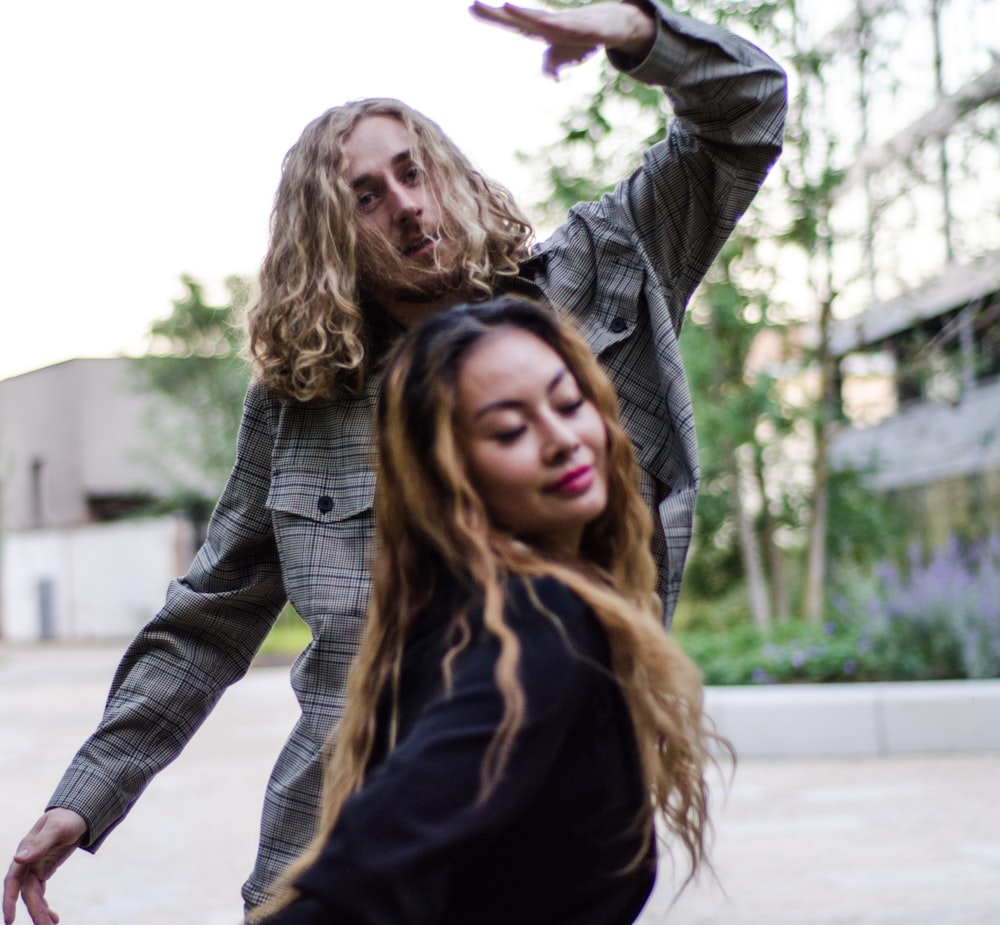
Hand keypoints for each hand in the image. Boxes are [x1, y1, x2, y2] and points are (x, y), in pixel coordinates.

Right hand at [3, 810, 86, 924]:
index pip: (13, 881)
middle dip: (34, 911)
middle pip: (27, 893)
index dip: (9, 901)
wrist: (78, 812)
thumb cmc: (68, 817)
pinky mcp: (44, 870)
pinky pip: (41, 892)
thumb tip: (17, 858)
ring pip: (34, 895)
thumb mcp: (57, 828)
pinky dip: (45, 905)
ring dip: (41, 911)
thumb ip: (39, 844)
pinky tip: (53, 918)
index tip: (10, 921)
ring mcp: (35, 867)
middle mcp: (27, 862)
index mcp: (25, 852)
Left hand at [470, 2, 655, 78]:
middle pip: (520, 18)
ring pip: (542, 20)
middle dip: (498, 13)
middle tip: (472, 5)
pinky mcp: (585, 28)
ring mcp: (567, 23)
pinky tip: (545, 24)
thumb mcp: (566, 54)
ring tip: (505, 7)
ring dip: (524, 15)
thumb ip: (552, 64)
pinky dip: (557, 25)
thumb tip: (548, 77)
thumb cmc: (586, 36)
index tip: (470, 8)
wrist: (616, 24)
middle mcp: (551, 23)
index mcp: (542, 30)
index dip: (492, 17)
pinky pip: (569, 27)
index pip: (513, 23)